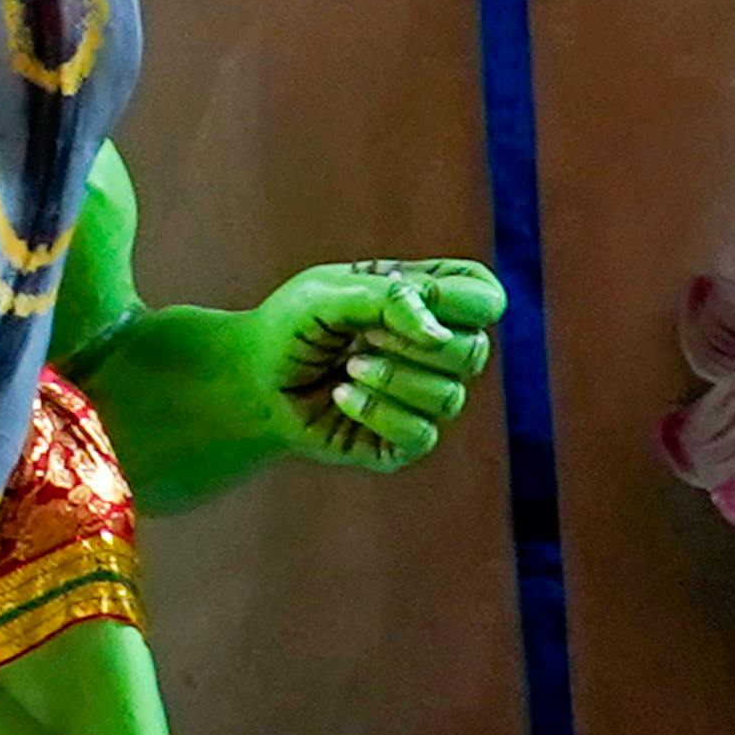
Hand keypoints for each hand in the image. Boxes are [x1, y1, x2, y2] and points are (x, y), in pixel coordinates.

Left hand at [249, 258, 504, 469]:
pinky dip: (375, 411)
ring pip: (450, 397)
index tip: (409, 296)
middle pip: (475, 351)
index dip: (459, 299)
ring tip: (347, 366)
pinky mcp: (405, 441)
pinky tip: (341, 396)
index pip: (485, 296)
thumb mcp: (327, 294)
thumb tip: (438, 335)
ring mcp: (423, 398)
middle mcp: (434, 350)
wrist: (250, 379)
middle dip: (414, 344)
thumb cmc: (291, 327)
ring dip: (391, 379)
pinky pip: (422, 433)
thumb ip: (386, 299)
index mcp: (427, 301)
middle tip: (364, 335)